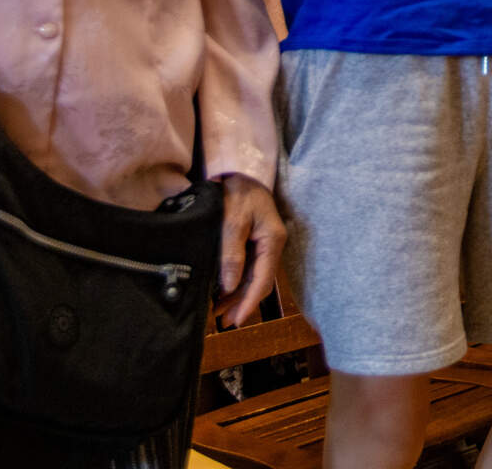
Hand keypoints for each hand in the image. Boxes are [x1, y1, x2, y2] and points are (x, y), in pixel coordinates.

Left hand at [212, 175, 284, 327]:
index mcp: (272, 240)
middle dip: (242, 303)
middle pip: (259, 282)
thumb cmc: (237, 192)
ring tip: (219, 312)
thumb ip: (231, 253)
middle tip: (223, 321)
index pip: (264, 280)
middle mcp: (271, 245)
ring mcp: (263, 244)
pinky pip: (246, 268)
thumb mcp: (232, 220)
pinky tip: (222, 292)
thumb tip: (228, 286)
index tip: (237, 320)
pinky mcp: (253, 242)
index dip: (250, 302)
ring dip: (237, 295)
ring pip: (252, 277)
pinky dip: (234, 282)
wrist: (238, 170)